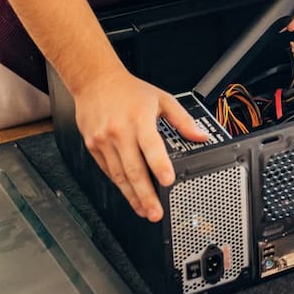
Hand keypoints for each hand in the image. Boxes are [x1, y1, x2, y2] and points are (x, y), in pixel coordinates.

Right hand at [72, 68, 208, 220]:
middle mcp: (119, 132)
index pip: (151, 146)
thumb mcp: (161, 99)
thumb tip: (200, 136)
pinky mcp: (93, 147)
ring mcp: (103, 141)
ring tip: (144, 210)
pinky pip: (108, 171)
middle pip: (133, 169)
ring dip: (132, 196)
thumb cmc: (128, 90)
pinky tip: (129, 195)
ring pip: (119, 175)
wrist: (94, 81)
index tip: (168, 181)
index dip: (159, 166)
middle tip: (156, 212)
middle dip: (146, 195)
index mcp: (139, 119)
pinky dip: (119, 185)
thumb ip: (182, 119)